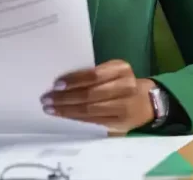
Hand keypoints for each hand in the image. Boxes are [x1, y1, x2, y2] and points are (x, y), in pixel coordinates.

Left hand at [40, 59, 156, 132]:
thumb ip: (92, 74)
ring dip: (67, 111)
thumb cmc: (119, 83)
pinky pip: (95, 122)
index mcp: (121, 69)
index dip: (73, 80)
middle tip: (46, 99)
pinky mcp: (122, 124)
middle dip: (65, 98)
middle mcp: (126, 86)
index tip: (56, 84)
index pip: (93, 75)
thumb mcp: (111, 71)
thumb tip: (61, 82)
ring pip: (90, 110)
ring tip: (51, 109)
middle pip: (90, 94)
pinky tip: (65, 117)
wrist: (146, 102)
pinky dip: (77, 119)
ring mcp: (125, 107)